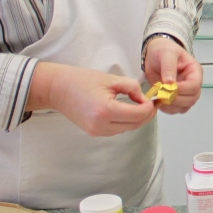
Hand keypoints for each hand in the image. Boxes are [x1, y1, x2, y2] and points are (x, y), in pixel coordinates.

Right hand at [34, 63, 156, 136]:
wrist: (58, 89)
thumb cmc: (82, 80)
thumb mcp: (112, 79)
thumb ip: (132, 88)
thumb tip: (145, 100)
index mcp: (105, 111)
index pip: (138, 115)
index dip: (149, 108)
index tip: (154, 99)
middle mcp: (101, 125)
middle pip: (135, 125)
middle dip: (147, 115)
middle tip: (153, 104)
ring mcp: (97, 131)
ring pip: (127, 129)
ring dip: (137, 119)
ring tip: (142, 106)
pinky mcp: (94, 132)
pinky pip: (118, 129)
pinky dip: (127, 122)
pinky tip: (129, 111)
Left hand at [142, 36, 203, 113]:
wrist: (155, 54)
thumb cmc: (163, 50)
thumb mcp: (166, 54)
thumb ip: (168, 67)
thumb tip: (169, 83)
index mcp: (194, 70)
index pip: (194, 85)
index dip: (182, 89)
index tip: (167, 87)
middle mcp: (193, 83)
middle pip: (192, 98)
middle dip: (175, 99)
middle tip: (160, 94)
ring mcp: (186, 92)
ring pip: (185, 106)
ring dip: (171, 106)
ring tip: (159, 98)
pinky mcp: (177, 99)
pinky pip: (177, 110)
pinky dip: (168, 109)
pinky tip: (159, 101)